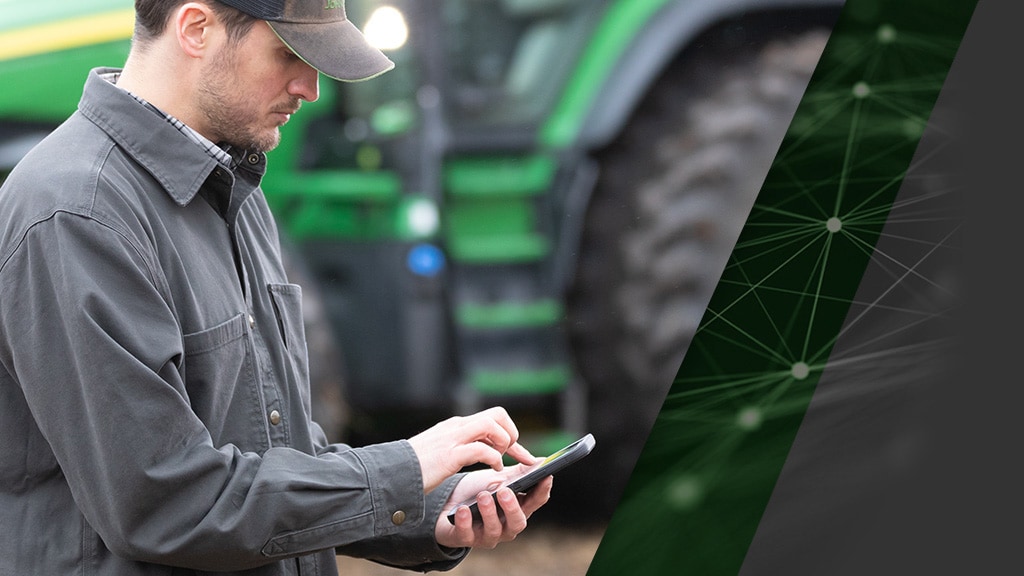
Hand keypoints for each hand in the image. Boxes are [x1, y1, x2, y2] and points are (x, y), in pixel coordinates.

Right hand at [407, 407, 534, 492]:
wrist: (391, 474)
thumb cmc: (417, 468)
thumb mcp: (442, 451)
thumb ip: (461, 446)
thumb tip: (484, 450)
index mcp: (456, 426)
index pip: (492, 418)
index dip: (511, 433)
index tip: (522, 453)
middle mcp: (457, 427)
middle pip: (497, 415)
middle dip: (511, 433)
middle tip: (512, 454)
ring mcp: (453, 438)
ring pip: (492, 425)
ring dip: (504, 443)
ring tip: (500, 460)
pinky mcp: (450, 455)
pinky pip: (481, 448)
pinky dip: (494, 458)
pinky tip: (494, 469)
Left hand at [435, 466, 553, 548]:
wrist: (446, 502)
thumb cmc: (477, 491)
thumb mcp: (497, 479)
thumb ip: (518, 473)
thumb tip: (541, 461)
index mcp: (518, 509)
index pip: (536, 502)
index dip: (542, 490)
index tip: (546, 476)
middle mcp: (506, 526)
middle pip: (517, 522)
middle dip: (512, 507)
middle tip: (505, 491)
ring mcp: (486, 535)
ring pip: (494, 530)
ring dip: (489, 512)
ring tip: (483, 495)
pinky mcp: (465, 539)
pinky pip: (467, 535)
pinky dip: (465, 522)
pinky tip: (463, 509)